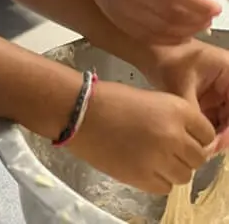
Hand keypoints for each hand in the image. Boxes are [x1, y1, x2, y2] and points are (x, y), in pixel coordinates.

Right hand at [71, 80, 215, 193]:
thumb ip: (173, 120)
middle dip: (186, 154)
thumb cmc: (111, 99)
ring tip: (154, 157)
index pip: (206, 133)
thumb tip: (186, 141)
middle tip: (167, 148)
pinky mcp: (143, 178)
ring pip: (184, 176)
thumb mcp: (150, 100)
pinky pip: (165, 187)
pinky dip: (158, 179)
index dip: (196, 135)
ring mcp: (160, 159)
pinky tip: (143, 165)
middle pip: (198, 157)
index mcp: (177, 110)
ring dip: (173, 168)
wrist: (80, 112)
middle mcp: (174, 136)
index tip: (184, 136)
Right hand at [86, 0, 219, 44]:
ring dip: (184, 31)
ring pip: (160, 28)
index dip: (199, 4)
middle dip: (195, 20)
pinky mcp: (117, 18)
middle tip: (210, 19)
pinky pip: (146, 36)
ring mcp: (122, 7)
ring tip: (199, 26)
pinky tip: (180, 35)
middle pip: (170, 14)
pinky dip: (166, 40)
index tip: (215, 7)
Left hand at [147, 39, 228, 143]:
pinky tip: (200, 142)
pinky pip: (219, 118)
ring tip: (203, 149)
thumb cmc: (167, 60)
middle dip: (224, 134)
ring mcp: (224, 89)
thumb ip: (195, 114)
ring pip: (227, 120)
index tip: (215, 144)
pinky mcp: (215, 97)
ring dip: (218, 134)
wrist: (152, 49)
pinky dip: (211, 130)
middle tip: (207, 151)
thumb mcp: (181, 87)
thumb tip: (202, 144)